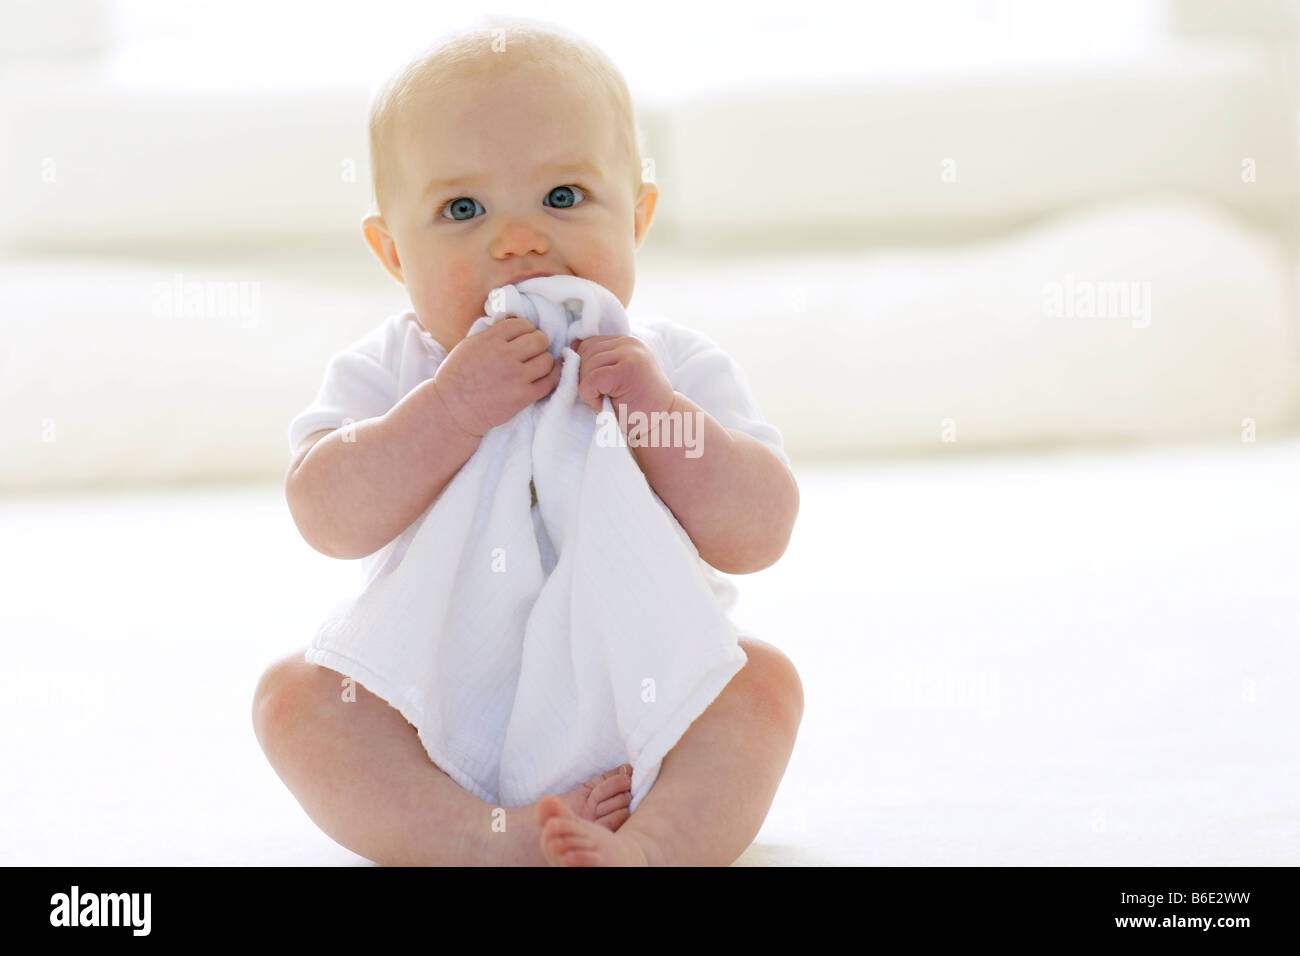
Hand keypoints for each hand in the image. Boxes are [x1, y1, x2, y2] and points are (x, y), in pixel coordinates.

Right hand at [432, 317, 561, 436]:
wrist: (452, 409)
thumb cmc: (457, 376)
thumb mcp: (469, 345)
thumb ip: (492, 333)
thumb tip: (515, 323)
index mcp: (490, 340)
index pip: (522, 324)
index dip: (525, 329)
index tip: (523, 338)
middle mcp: (505, 355)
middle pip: (539, 340)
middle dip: (538, 343)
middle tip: (533, 351)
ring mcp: (516, 377)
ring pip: (547, 360)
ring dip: (544, 360)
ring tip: (536, 365)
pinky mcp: (523, 396)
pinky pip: (550, 382)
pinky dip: (551, 377)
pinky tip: (547, 376)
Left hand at [571, 335, 674, 418]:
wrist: (662, 426)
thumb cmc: (635, 407)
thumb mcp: (613, 380)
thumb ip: (596, 361)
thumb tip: (570, 346)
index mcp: (626, 343)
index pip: (588, 344)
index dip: (586, 369)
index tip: (603, 388)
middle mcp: (630, 344)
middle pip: (585, 352)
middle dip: (585, 378)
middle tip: (604, 397)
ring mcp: (631, 355)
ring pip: (586, 365)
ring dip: (589, 389)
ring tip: (608, 401)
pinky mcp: (627, 370)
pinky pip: (591, 380)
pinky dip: (591, 396)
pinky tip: (605, 404)